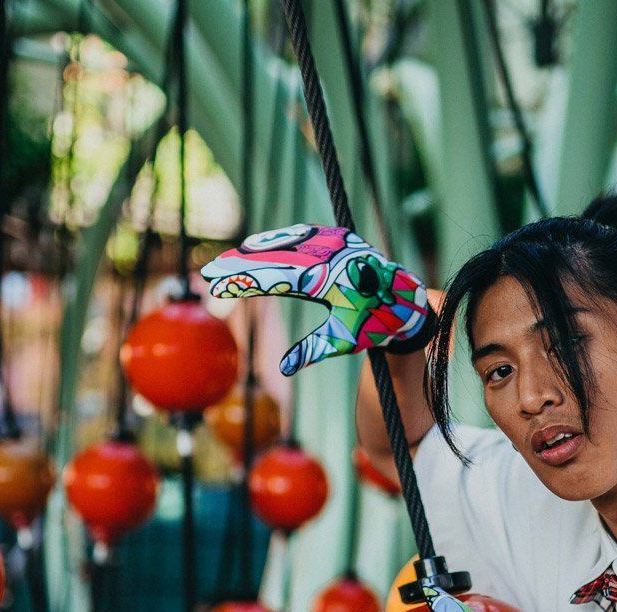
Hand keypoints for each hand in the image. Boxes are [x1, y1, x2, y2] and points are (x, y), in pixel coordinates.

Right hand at [201, 224, 431, 376]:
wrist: (407, 298)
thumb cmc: (376, 325)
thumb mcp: (344, 341)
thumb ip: (313, 350)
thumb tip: (283, 369)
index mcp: (329, 280)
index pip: (276, 277)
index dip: (245, 280)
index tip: (220, 284)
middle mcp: (330, 254)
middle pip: (274, 256)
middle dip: (240, 264)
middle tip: (209, 273)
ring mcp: (335, 241)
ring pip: (285, 243)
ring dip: (254, 251)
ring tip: (226, 262)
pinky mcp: (338, 236)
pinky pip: (300, 237)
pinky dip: (277, 242)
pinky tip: (255, 249)